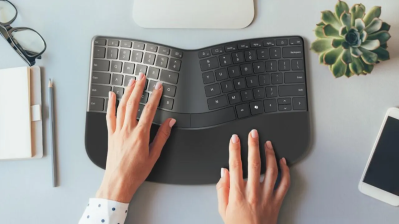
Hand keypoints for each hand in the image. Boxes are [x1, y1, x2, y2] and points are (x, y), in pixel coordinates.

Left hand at [96, 73, 175, 202]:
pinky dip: (111, 104)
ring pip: (121, 107)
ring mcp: (117, 131)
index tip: (159, 87)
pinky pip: (109, 116)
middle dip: (138, 88)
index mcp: (140, 135)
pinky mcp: (110, 135)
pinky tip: (112, 95)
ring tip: (132, 82)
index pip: (149, 110)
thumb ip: (162, 137)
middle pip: (133, 103)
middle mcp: (127, 130)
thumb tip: (170, 123)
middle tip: (143, 77)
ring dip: (127, 92)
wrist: (118, 182)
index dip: (155, 97)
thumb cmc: (136, 172)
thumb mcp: (154, 155)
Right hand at [216, 130, 289, 223]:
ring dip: (270, 154)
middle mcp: (253, 193)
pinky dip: (285, 170)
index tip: (234, 139)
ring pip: (271, 170)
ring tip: (268, 143)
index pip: (235, 166)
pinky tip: (283, 161)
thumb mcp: (223, 209)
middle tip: (253, 133)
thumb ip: (222, 189)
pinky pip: (284, 183)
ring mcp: (267, 196)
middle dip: (253, 145)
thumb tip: (224, 172)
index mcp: (238, 194)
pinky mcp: (277, 201)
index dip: (234, 150)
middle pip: (254, 163)